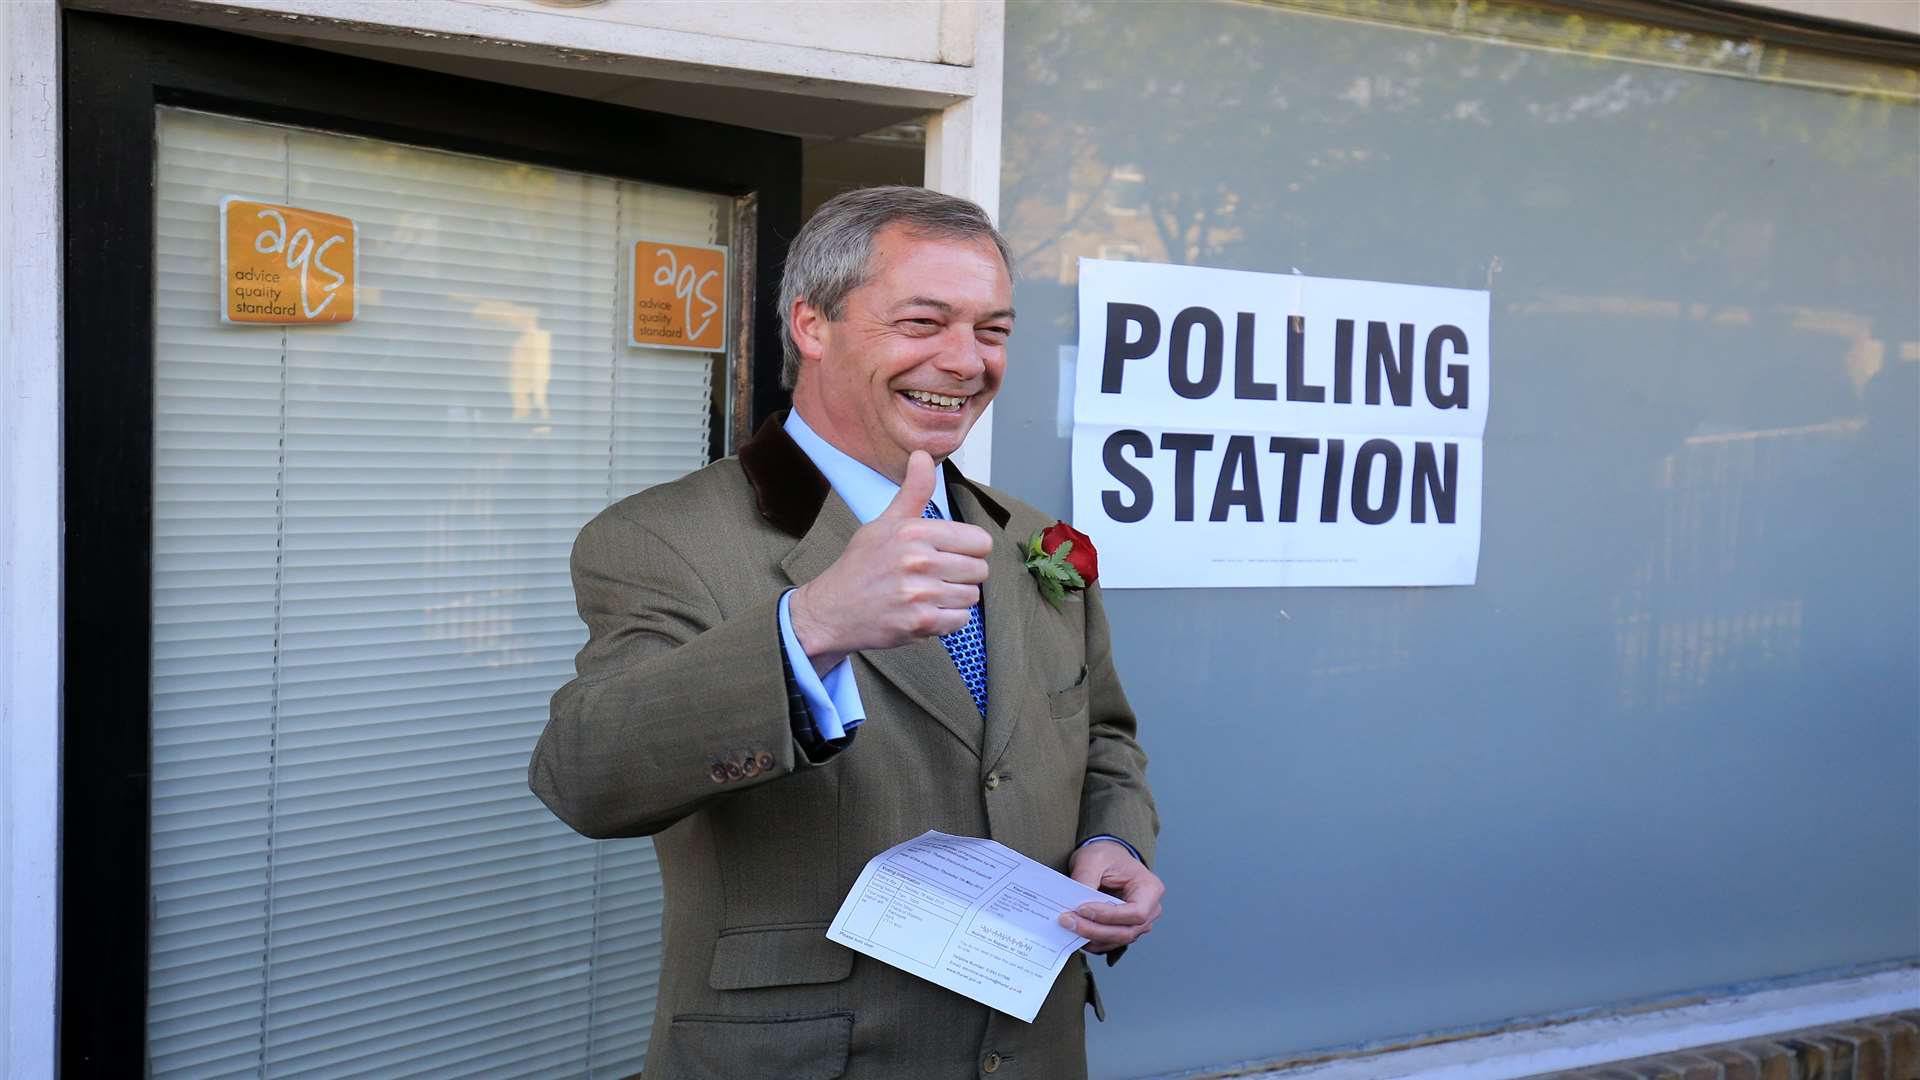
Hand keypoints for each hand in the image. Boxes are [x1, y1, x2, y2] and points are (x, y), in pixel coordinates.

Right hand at [788, 450, 992, 674]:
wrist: (833, 610)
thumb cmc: (861, 565)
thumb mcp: (885, 522)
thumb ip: (913, 491)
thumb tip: (923, 455)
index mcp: (914, 532)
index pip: (979, 541)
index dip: (971, 549)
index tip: (953, 554)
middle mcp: (918, 560)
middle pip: (979, 570)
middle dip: (964, 575)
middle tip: (938, 576)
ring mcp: (919, 593)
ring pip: (971, 596)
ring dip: (955, 598)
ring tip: (929, 593)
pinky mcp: (920, 622)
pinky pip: (961, 620)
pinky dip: (948, 619)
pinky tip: (926, 610)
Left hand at [1060, 840, 1163, 954]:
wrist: (1107, 860)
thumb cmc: (1106, 856)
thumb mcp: (1094, 860)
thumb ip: (1086, 880)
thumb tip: (1074, 905)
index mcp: (1150, 889)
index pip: (1136, 912)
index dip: (1109, 916)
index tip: (1082, 909)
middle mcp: (1151, 910)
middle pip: (1127, 931)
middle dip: (1095, 930)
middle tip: (1068, 921)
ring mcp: (1139, 924)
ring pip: (1117, 940)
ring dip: (1091, 937)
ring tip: (1068, 925)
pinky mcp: (1124, 930)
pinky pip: (1110, 942)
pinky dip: (1092, 940)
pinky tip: (1075, 932)